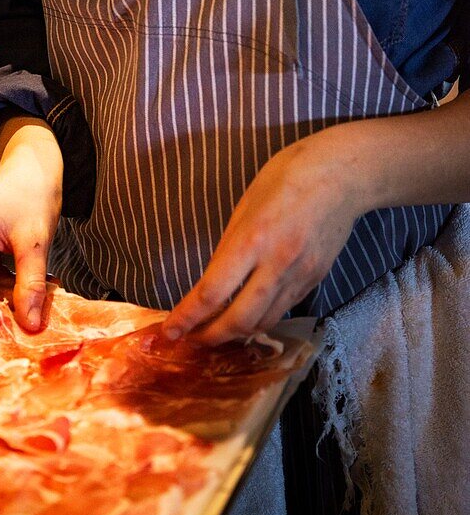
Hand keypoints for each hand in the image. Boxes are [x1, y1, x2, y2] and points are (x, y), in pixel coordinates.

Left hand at [162, 133, 360, 344]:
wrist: (343, 175)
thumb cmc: (287, 177)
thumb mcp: (246, 205)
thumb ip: (230, 246)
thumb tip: (212, 281)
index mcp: (253, 239)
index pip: (212, 292)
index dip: (187, 318)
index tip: (170, 330)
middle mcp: (277, 264)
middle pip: (239, 320)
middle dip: (210, 337)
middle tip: (191, 339)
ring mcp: (300, 276)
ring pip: (264, 322)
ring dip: (236, 334)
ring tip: (215, 333)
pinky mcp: (315, 280)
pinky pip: (283, 309)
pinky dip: (260, 320)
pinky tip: (246, 317)